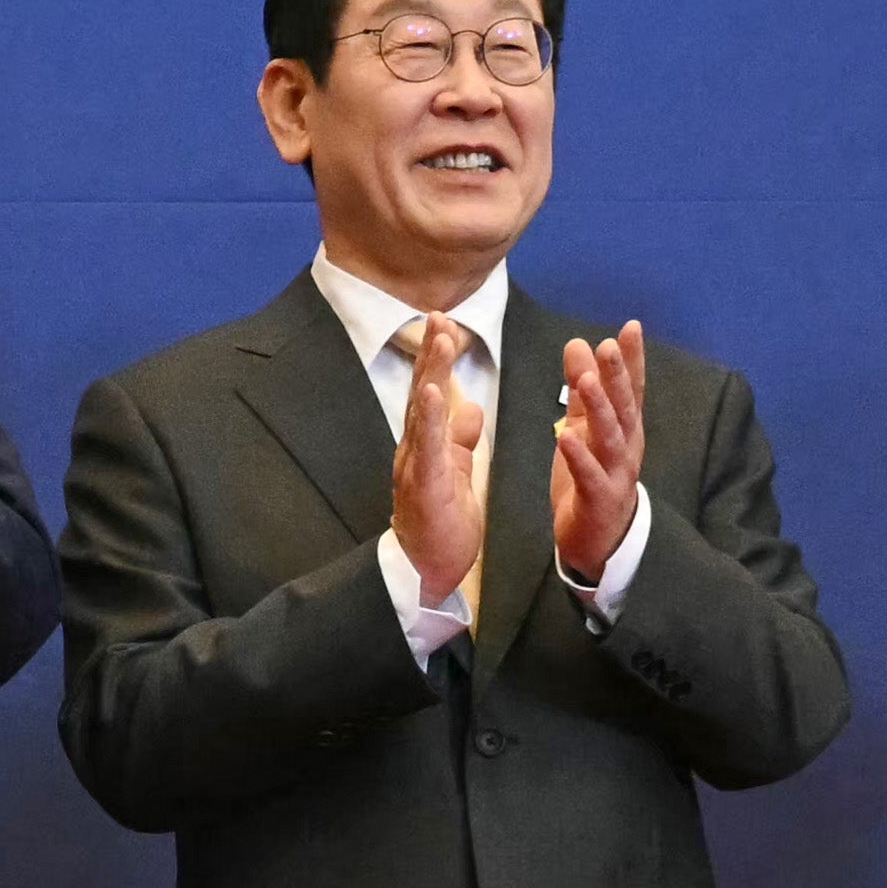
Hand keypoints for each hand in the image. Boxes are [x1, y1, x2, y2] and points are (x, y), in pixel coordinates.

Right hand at [390, 319, 491, 609]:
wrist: (425, 573)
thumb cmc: (440, 526)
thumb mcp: (456, 474)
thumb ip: (460, 441)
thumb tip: (470, 408)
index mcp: (427, 446)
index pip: (431, 393)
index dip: (438, 358)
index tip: (446, 322)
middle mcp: (416, 450)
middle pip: (423, 392)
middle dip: (432, 352)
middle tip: (439, 314)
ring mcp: (416, 466)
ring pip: (422, 413)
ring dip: (430, 373)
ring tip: (440, 339)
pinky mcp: (424, 487)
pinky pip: (427, 449)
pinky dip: (429, 419)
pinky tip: (432, 393)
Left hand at [550, 323, 651, 593]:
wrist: (599, 539)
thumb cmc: (592, 476)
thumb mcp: (585, 428)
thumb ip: (582, 389)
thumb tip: (579, 343)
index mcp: (625, 428)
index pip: (632, 388)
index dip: (632, 358)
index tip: (631, 326)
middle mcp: (627, 446)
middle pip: (625, 407)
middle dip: (618, 376)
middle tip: (608, 345)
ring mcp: (616, 474)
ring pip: (611, 438)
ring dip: (600, 410)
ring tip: (586, 382)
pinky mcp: (598, 499)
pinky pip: (588, 475)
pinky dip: (578, 456)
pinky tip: (564, 436)